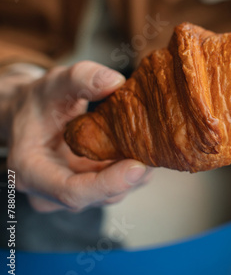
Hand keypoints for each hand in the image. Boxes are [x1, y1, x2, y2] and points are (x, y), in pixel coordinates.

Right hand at [6, 61, 152, 211]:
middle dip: (130, 177)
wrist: (34, 114)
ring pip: (113, 193)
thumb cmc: (40, 101)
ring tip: (152, 145)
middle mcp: (50, 192)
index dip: (107, 183)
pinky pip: (119, 186)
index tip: (137, 166)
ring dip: (137, 174)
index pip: (71, 191)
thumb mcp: (55, 83)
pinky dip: (135, 170)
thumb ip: (81, 78)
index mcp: (31, 172)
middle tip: (155, 150)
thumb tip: (114, 81)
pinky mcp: (92, 188)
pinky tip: (145, 149)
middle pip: (98, 196)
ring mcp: (73, 192)